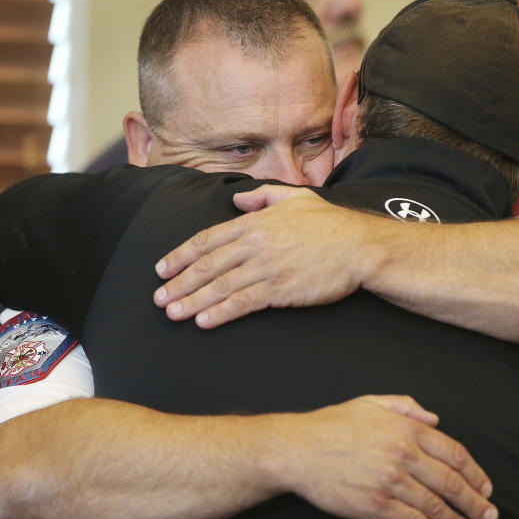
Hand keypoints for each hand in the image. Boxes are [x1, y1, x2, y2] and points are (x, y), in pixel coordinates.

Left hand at [154, 185, 385, 327]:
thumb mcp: (294, 197)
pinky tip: (204, 321)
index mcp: (254, 222)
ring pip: (219, 286)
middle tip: (159, 298)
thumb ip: (262, 196)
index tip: (163, 269)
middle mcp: (254, 244)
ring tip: (172, 313)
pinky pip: (243, 302)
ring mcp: (266, 267)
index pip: (207, 240)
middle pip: (207, 265)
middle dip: (179, 283)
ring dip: (192, 301)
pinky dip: (220, 312)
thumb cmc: (330, 223)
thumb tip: (238, 199)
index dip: (181, 255)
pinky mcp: (280, 289)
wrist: (360, 246)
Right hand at [271, 395, 497, 518]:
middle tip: (489, 515)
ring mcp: (391, 481)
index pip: (454, 453)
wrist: (297, 450)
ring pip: (436, 506)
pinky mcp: (377, 504)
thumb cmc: (332, 426)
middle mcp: (403, 453)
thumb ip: (406, 406)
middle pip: (452, 482)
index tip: (485, 487)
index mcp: (406, 428)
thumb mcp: (370, 403)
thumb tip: (435, 419)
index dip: (475, 473)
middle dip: (475, 502)